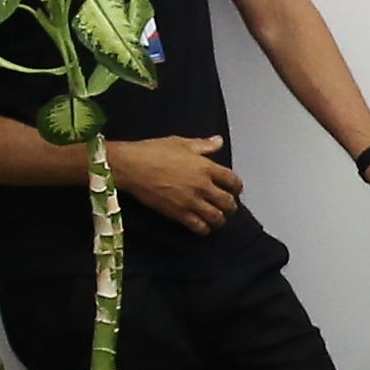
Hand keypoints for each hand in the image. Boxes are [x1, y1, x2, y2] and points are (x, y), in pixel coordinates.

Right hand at [105, 133, 244, 230]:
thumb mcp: (180, 143)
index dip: (237, 187)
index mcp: (206, 167)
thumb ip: (203, 145)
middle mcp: (203, 186)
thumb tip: (219, 141)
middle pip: (228, 202)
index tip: (235, 189)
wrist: (132, 167)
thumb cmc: (154, 151)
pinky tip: (203, 227)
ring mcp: (191, 202)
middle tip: (227, 206)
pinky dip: (204, 229)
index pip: (233, 181)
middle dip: (231, 206)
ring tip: (217, 218)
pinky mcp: (178, 214)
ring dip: (220, 219)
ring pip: (216, 218)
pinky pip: (198, 227)